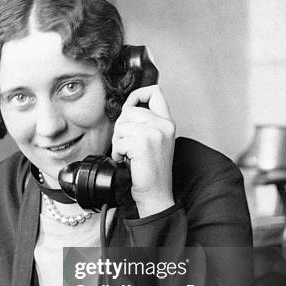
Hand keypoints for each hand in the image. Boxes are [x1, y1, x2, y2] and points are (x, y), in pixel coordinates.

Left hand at [111, 85, 175, 217]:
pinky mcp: (143, 144)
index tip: (129, 106)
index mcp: (167, 122)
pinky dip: (117, 153)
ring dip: (118, 142)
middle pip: (129, 110)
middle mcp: (163, 125)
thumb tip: (126, 111)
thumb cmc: (151, 170)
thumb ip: (146, 123)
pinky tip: (126, 161)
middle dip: (121, 127)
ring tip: (128, 154)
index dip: (137, 94)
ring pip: (121, 126)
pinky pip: (118, 142)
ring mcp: (154, 133)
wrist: (156, 192)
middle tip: (126, 144)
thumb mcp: (155, 141)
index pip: (155, 92)